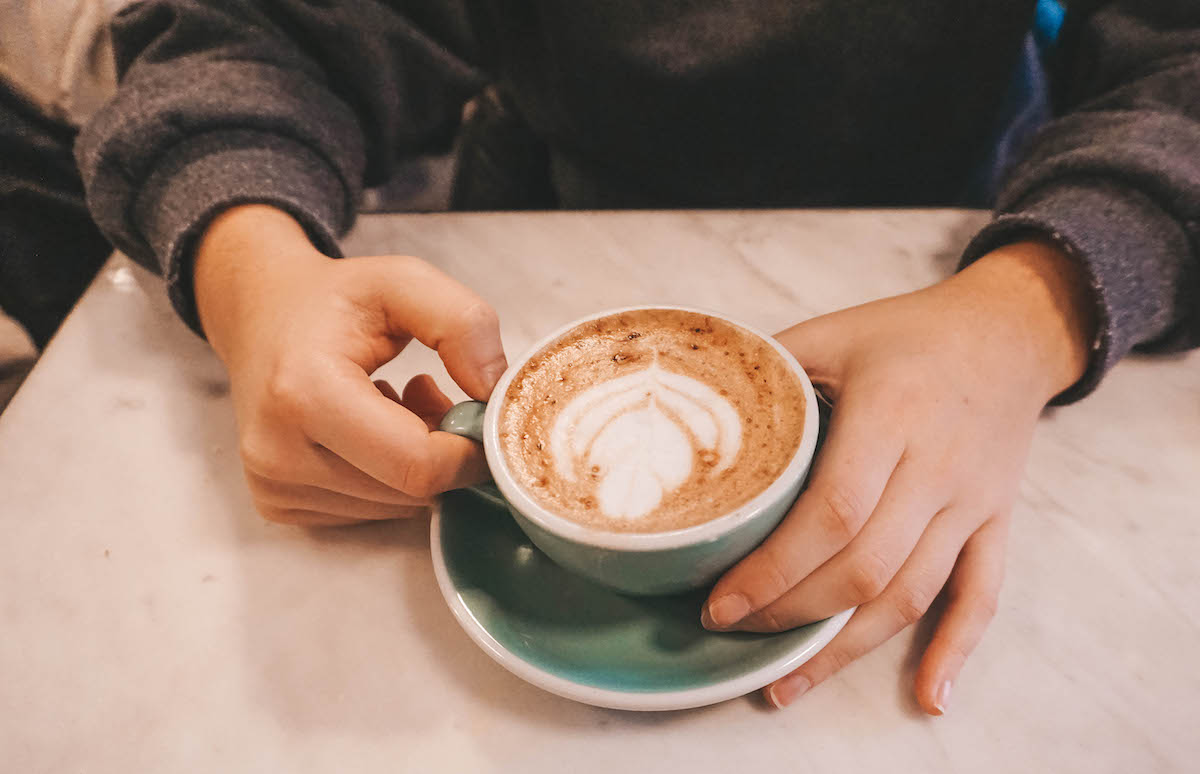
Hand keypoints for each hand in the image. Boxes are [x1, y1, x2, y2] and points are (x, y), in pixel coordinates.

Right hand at [194, 205, 506, 525]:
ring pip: (395, 507)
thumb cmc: (333, 300)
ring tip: (399, 404)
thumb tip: (494, 393)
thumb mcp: (404, 281)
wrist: (260, 316)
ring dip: (418, 465)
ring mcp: (273, 485)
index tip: (482, 412)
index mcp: (304, 393)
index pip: (418, 465)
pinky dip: (388, 477)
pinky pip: (368, 512)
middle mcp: (278, 452)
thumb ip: (463, 324)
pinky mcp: (277, 504)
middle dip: (445, 452)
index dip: (470, 450)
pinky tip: (373, 430)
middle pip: (411, 492)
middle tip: (436, 395)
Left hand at [702, 239, 1095, 712]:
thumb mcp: (835, 332)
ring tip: (786, 682)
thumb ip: (771, 371)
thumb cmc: (910, 332)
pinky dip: (957, 650)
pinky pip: (982, 595)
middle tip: (734, 628)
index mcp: (891, 415)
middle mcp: (936, 467)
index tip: (721, 602)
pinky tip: (929, 698)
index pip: (833, 513)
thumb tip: (695, 410)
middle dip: (792, 612)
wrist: (1010, 331)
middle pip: (866, 566)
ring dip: (846, 647)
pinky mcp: (995, 522)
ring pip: (912, 594)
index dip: (775, 569)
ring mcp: (972, 502)